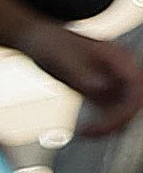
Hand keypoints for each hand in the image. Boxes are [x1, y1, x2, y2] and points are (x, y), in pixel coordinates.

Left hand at [28, 23, 142, 139]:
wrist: (38, 39)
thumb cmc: (49, 43)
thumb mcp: (62, 58)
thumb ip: (83, 74)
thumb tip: (102, 89)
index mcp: (118, 57)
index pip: (135, 87)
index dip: (126, 108)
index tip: (106, 123)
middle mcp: (122, 70)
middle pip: (133, 102)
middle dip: (116, 121)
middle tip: (90, 133)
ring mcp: (114, 81)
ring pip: (124, 110)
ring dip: (109, 126)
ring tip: (86, 133)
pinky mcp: (104, 91)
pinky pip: (111, 112)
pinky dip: (102, 124)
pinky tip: (85, 131)